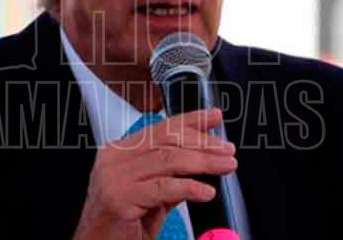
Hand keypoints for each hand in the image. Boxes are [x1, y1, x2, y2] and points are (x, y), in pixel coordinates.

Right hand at [71, 108, 236, 239]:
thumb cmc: (120, 225)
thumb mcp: (152, 196)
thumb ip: (172, 176)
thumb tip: (201, 161)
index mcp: (120, 151)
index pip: (161, 128)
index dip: (191, 120)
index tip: (215, 117)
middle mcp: (114, 159)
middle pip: (167, 140)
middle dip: (203, 143)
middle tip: (227, 150)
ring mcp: (115, 177)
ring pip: (168, 160)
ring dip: (203, 162)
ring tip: (225, 166)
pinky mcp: (120, 198)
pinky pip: (162, 188)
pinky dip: (189, 187)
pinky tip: (206, 192)